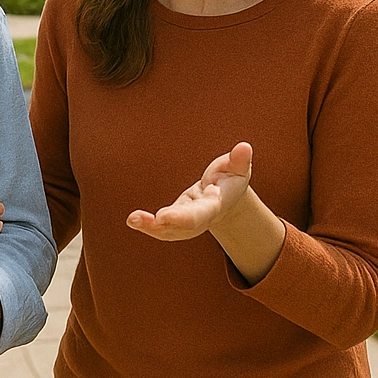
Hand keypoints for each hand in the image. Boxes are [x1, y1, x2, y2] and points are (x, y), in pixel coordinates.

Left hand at [127, 141, 252, 241]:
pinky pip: (162, 227)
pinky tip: (133, 220)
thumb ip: (239, 160)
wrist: (226, 197)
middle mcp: (201, 217)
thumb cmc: (231, 178)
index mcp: (216, 204)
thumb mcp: (238, 168)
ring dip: (151, 227)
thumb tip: (244, 147)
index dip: (185, 216)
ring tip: (133, 220)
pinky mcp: (176, 218)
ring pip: (171, 230)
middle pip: (187, 225)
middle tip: (156, 219)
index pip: (202, 212)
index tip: (166, 216)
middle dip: (172, 223)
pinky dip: (148, 225)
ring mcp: (188, 221)